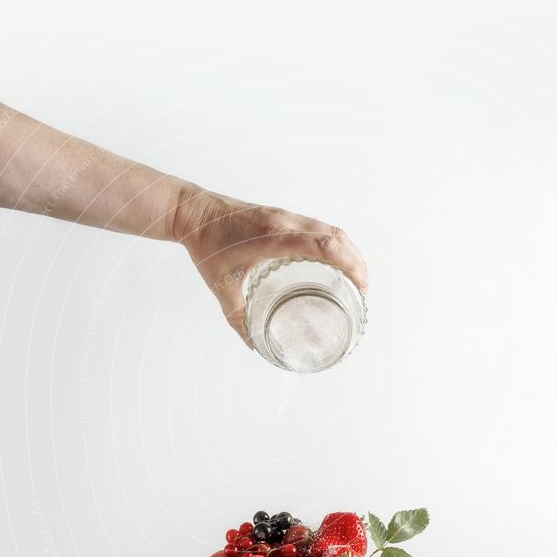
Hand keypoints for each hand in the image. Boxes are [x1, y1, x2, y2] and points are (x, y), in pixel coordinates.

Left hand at [171, 185, 367, 345]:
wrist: (193, 212)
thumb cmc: (206, 246)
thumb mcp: (221, 287)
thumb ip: (238, 318)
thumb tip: (254, 344)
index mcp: (274, 238)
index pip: (324, 245)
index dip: (350, 264)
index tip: (361, 285)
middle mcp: (285, 222)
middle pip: (336, 236)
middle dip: (357, 261)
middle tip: (363, 288)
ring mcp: (285, 215)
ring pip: (330, 228)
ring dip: (348, 250)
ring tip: (355, 275)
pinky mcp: (282, 214)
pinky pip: (317, 226)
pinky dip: (333, 242)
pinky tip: (334, 260)